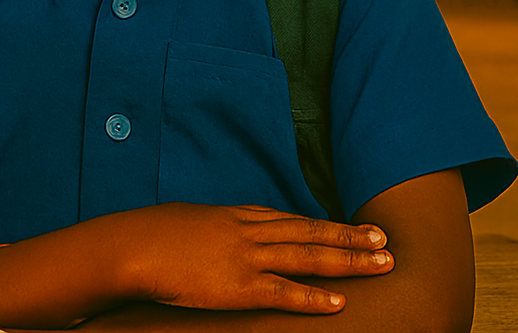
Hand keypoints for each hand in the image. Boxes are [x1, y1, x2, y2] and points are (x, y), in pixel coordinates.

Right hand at [116, 203, 392, 313]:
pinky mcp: (239, 286)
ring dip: (348, 260)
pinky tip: (339, 302)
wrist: (132, 246)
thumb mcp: (191, 222)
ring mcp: (247, 257)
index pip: (292, 220)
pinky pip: (284, 292)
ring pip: (309, 256)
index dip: (327, 225)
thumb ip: (216, 229)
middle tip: (385, 240)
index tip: (355, 227)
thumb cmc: (152, 235)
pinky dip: (314, 297)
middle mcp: (250, 231)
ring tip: (381, 263)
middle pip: (311, 232)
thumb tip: (223, 238)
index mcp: (238, 215)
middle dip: (350, 237)